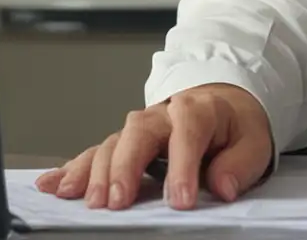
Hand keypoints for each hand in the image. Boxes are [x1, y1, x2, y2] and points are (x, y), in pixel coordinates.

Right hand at [32, 84, 273, 210]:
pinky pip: (93, 153)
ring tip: (84, 199)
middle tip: (118, 201)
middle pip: (138, 134)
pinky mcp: (122, 143)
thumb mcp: (254, 141)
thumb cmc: (234, 126)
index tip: (180, 200)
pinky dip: (72, 169)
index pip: (189, 134)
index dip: (182, 168)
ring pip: (111, 143)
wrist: (222, 105)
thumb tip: (223, 186)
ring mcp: (138, 129)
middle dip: (125, 167)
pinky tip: (53, 184)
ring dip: (94, 172)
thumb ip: (240, 164)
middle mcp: (162, 115)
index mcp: (198, 110)